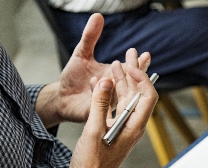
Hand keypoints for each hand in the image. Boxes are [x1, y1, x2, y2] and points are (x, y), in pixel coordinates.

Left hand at [35, 13, 150, 127]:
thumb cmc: (74, 78)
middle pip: (129, 84)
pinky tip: (96, 81)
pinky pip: (100, 103)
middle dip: (133, 73)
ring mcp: (106, 102)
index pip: (131, 71)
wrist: (61, 97)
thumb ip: (90, 37)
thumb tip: (98, 16)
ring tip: (111, 72)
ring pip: (117, 95)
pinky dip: (99, 92)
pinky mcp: (96, 112)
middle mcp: (114, 90)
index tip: (146, 55)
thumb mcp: (81, 54)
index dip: (140, 64)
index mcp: (114, 76)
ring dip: (115, 84)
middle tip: (134, 63)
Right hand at [53, 49, 157, 167]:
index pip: (148, 97)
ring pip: (126, 100)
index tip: (128, 66)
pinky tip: (103, 84)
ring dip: (121, 82)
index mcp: (134, 128)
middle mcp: (132, 127)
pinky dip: (110, 95)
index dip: (142, 78)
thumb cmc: (91, 164)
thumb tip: (107, 81)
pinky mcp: (113, 131)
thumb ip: (100, 105)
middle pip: (138, 95)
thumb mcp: (93, 131)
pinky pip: (115, 108)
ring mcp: (123, 129)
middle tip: (129, 54)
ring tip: (114, 63)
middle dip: (133, 73)